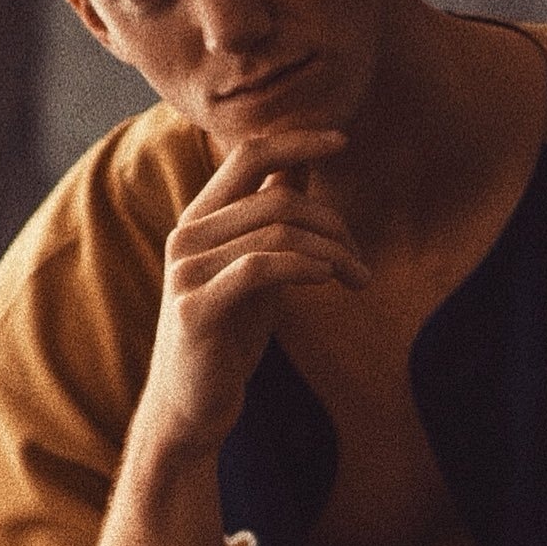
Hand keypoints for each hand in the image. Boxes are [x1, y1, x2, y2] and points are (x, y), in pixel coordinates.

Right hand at [141, 127, 368, 456]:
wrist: (192, 405)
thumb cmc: (228, 336)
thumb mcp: (256, 269)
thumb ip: (271, 220)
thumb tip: (300, 166)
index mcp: (199, 220)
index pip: (247, 155)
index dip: (297, 140)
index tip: (342, 139)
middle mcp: (186, 237)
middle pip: (277, 199)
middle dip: (332, 224)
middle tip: (360, 262)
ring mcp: (186, 271)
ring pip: (276, 232)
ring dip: (332, 252)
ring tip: (357, 279)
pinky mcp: (195, 308)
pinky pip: (260, 267)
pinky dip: (304, 266)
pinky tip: (328, 280)